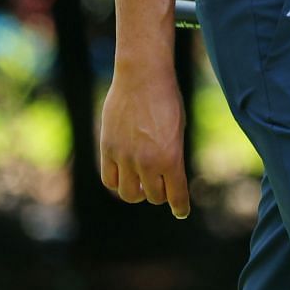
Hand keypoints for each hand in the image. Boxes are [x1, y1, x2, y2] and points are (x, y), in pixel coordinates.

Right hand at [98, 60, 190, 218]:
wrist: (143, 77)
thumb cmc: (167, 100)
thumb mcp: (178, 130)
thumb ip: (172, 156)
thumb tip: (167, 178)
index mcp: (171, 158)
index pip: (176, 195)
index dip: (180, 207)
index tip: (181, 212)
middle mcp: (147, 162)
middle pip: (153, 196)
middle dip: (159, 194)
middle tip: (161, 186)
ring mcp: (125, 157)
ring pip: (129, 194)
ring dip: (137, 193)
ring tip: (141, 183)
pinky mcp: (107, 149)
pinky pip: (109, 179)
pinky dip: (117, 182)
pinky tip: (124, 175)